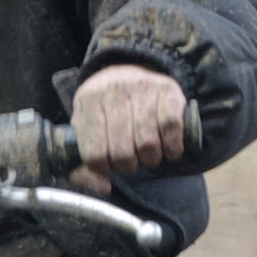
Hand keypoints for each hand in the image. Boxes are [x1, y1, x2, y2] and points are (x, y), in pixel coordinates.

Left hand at [70, 63, 192, 190]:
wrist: (130, 68)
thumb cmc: (106, 109)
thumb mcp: (86, 128)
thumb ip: (84, 164)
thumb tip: (104, 188)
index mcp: (89, 102)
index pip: (94, 154)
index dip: (103, 168)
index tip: (109, 165)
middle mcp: (114, 92)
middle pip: (122, 152)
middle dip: (128, 166)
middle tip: (131, 161)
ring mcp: (143, 89)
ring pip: (148, 144)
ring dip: (151, 159)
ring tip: (149, 155)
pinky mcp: (168, 91)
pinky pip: (171, 129)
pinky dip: (172, 147)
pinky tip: (169, 148)